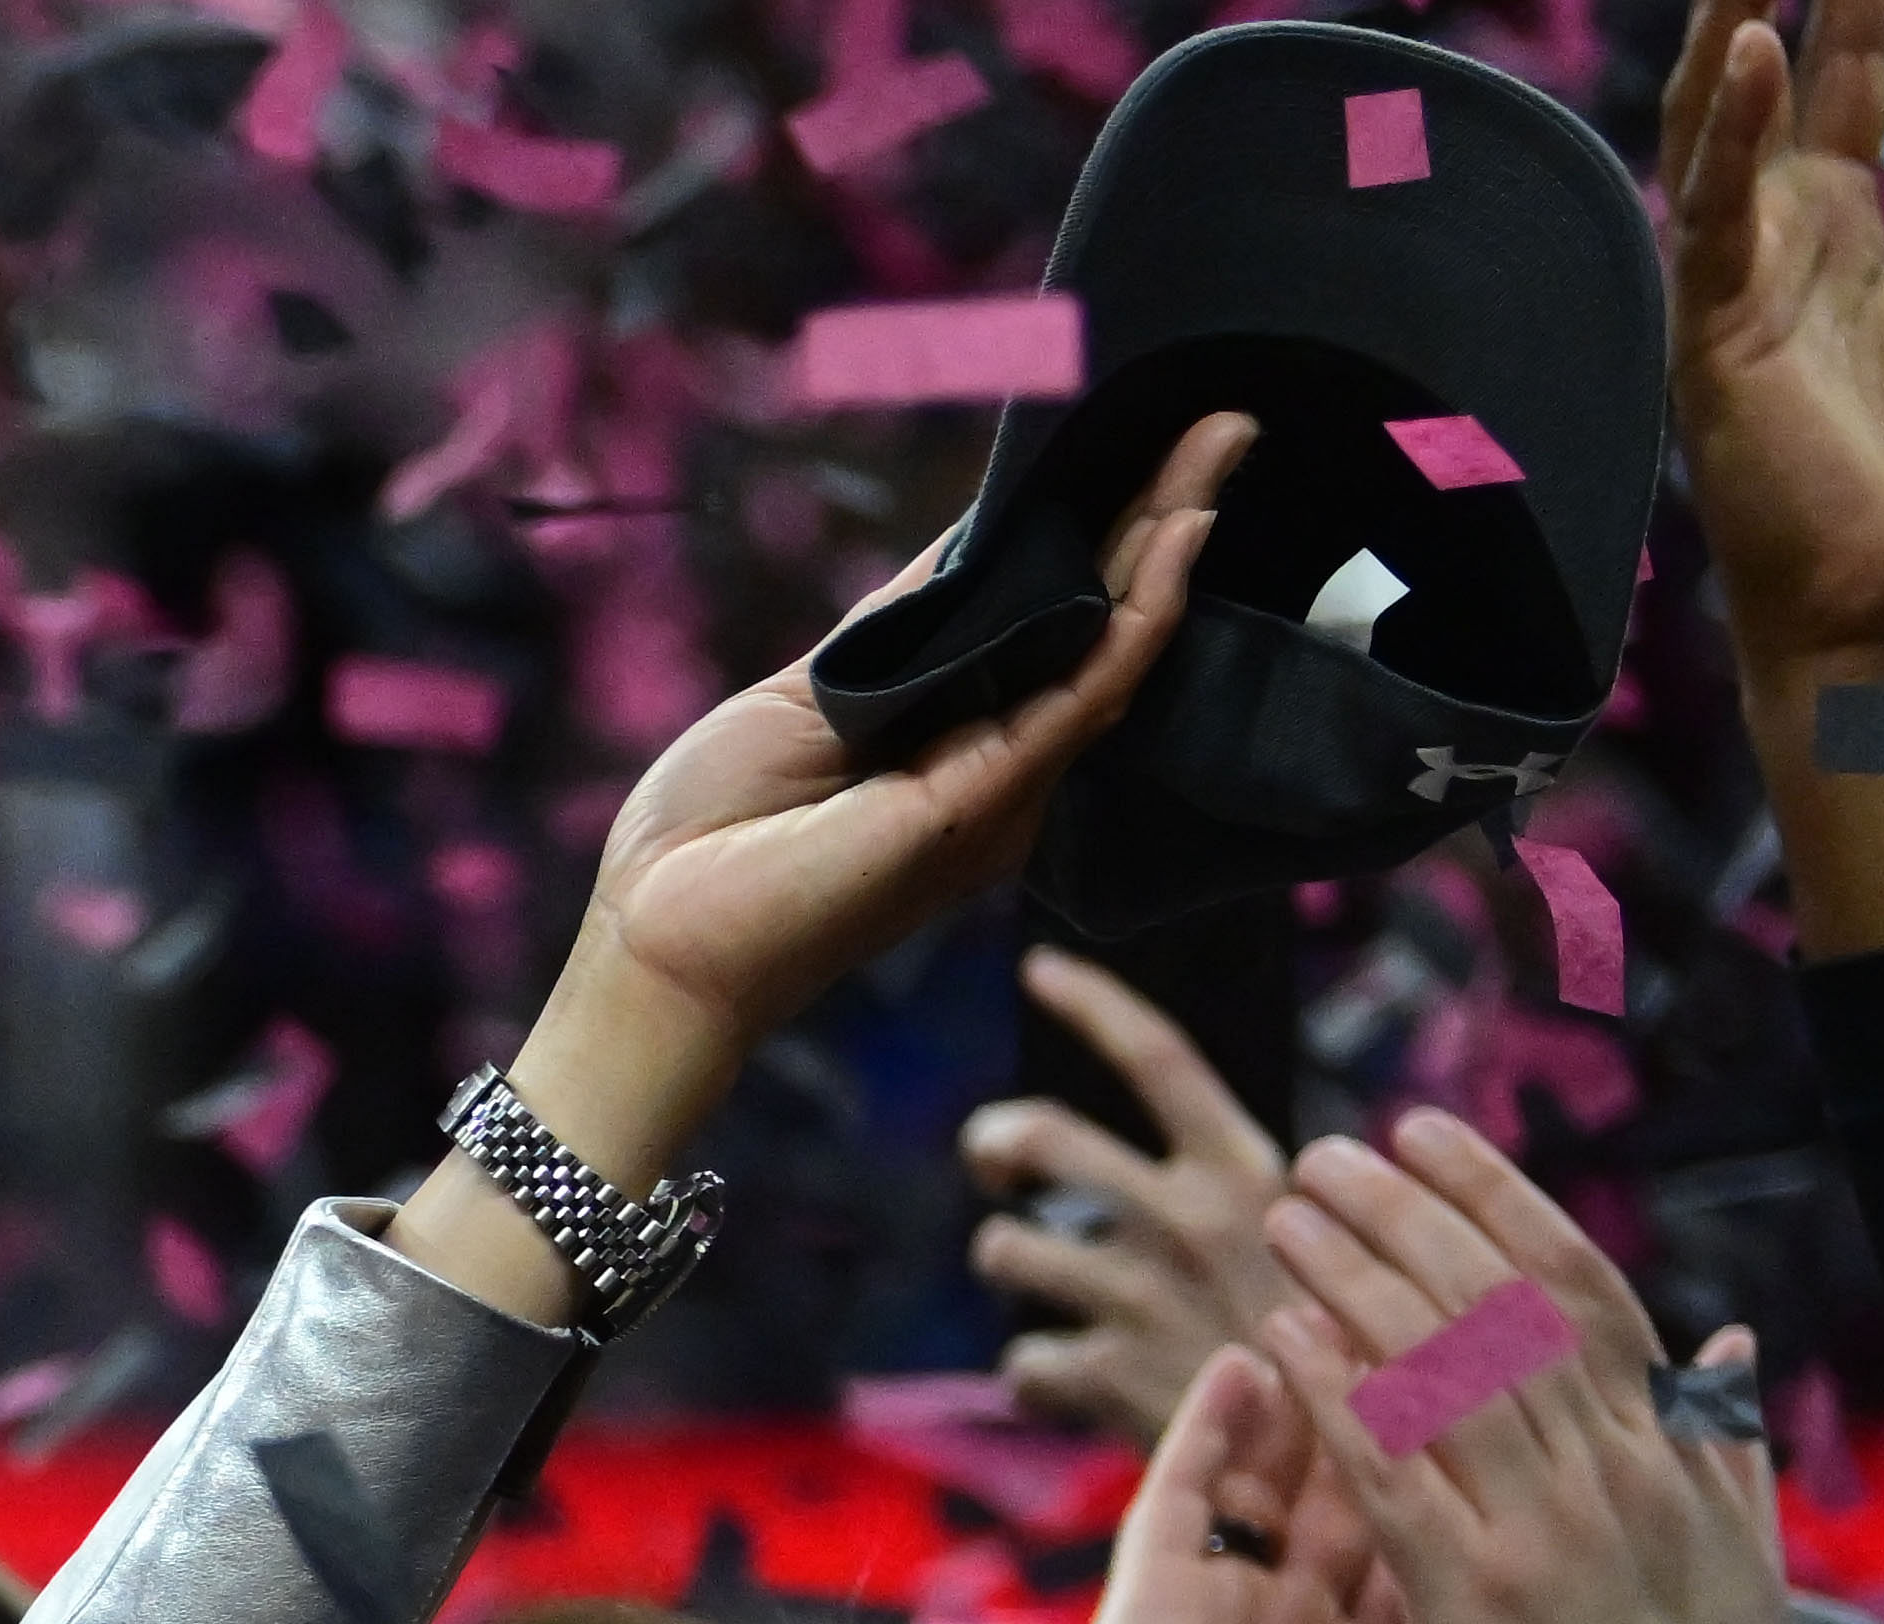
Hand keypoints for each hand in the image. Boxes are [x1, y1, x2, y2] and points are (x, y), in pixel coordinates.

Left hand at [560, 414, 1258, 1104]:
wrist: (656, 942)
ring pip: (1114, 643)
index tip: (1144, 440)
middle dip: (1164, 513)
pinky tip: (1175, 533)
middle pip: (1099, 618)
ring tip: (1223, 441)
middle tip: (1226, 421)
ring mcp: (1004, 785)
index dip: (1097, 528)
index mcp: (955, 737)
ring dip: (1170, 535)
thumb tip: (976, 533)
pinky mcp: (989, 799)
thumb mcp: (810, 690)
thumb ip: (904, 620)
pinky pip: (1086, 688)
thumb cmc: (710, 835)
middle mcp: (1000, 764)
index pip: (1045, 613)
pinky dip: (1136, 609)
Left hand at [966, 950, 1293, 1446]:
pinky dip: (1040, 1378)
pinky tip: (1084, 1391)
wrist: (1344, 1480)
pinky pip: (1020, 1361)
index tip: (1039, 966)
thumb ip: (1234, 1205)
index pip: (1159, 1057)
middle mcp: (1184, 1219)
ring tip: (1055, 1295)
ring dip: (1012, 1265)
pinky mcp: (1099, 1377)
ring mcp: (1135, 1296)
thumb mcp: (1315, 1250)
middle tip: (998, 1166)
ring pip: (1004, 1248)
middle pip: (1040, 1136)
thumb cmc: (1333, 1360)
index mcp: (1248, 1171)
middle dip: (995, 1144)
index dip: (1093, 1005)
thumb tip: (1160, 1171)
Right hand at [1047, 1349, 1493, 1623]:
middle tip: (1437, 1340)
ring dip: (1317, 1396)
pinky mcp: (1153, 1600)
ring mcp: (1216, 1619)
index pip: (1425, 1567)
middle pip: (1358, 1503)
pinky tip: (1250, 1353)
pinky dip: (1216, 1421)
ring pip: (1276, 1483)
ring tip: (1353, 1313)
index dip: (1466, 1499)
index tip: (1511, 1434)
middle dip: (1399, 1419)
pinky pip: (1186, 1488)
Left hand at [1251, 1117, 1796, 1623]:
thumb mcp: (1741, 1547)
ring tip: (1286, 1211)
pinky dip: (1339, 1391)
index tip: (1432, 1139)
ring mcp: (1537, 1523)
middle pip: (1493, 1303)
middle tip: (1329, 1152)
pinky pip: (1393, 1468)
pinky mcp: (1471, 1592)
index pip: (1575, 1286)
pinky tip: (1281, 1331)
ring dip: (1356, 1275)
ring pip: (1438, 1364)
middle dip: (1408, 1215)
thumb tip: (1725, 1335)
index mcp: (1662, 1448)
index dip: (1499, 1202)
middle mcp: (1603, 1465)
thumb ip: (1725, 1438)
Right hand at [1661, 0, 1883, 680]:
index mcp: (1837, 247)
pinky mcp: (1716, 344)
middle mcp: (1775, 255)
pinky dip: (1725, 137)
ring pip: (1712, 136)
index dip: (1850, 10)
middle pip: (1755, 92)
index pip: (1839, 95)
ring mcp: (1734, 296)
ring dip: (1721, 34)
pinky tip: (1744, 55)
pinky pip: (1712, 221)